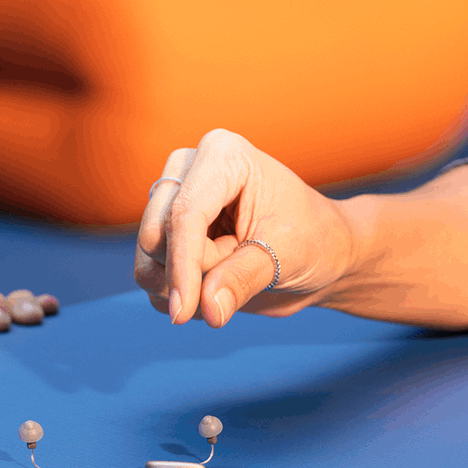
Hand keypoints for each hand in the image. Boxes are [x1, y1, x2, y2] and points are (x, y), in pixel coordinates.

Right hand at [135, 129, 355, 326]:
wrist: (319, 253)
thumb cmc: (312, 240)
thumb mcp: (285, 256)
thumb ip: (242, 280)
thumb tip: (208, 309)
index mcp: (223, 156)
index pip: (185, 214)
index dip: (181, 265)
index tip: (183, 312)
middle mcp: (188, 169)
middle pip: (155, 235)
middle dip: (195, 272)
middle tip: (243, 268)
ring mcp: (173, 200)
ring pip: (148, 258)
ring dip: (187, 286)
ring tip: (234, 273)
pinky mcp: (166, 231)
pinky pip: (150, 275)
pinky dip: (180, 294)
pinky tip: (216, 285)